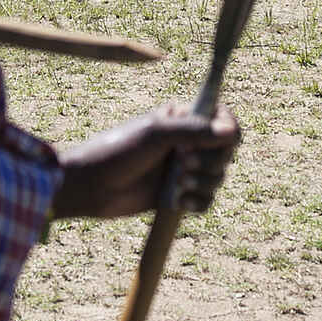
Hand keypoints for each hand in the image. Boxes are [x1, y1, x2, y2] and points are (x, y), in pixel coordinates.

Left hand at [52, 102, 239, 219]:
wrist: (91, 187)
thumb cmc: (117, 151)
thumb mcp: (155, 134)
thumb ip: (194, 131)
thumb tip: (231, 132)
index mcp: (182, 118)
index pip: (223, 117)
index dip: (229, 129)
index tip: (222, 140)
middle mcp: (188, 142)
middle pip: (226, 151)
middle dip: (211, 162)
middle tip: (183, 164)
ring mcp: (184, 169)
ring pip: (218, 177)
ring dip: (203, 183)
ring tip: (177, 185)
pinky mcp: (179, 195)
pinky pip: (207, 201)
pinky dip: (198, 202)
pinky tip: (178, 203)